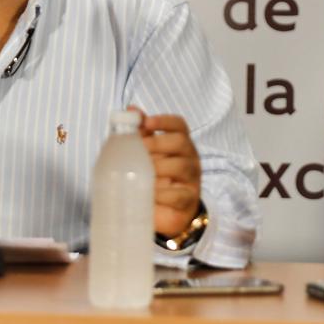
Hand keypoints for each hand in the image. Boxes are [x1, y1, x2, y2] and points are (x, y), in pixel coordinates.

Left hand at [132, 108, 201, 236]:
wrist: (169, 212)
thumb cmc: (158, 178)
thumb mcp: (149, 156)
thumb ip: (141, 134)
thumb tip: (131, 110)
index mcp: (180, 144)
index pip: (179, 125)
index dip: (164, 121)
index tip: (146, 122)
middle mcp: (190, 158)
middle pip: (181, 142)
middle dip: (158, 143)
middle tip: (139, 150)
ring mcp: (192, 179)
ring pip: (181, 166)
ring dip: (159, 168)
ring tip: (142, 175)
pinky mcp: (188, 200)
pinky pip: (178, 195)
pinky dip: (162, 194)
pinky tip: (150, 195)